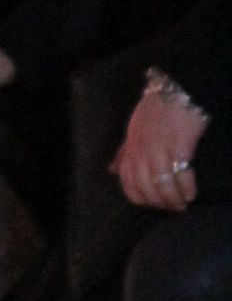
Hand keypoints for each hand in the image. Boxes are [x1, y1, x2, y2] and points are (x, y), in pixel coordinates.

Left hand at [116, 80, 205, 212]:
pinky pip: (181, 173)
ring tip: (182, 204)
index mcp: (130, 148)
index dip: (140, 197)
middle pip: (146, 186)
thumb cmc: (153, 111)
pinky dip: (186, 187)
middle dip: (159, 202)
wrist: (175, 91)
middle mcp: (142, 151)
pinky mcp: (180, 145)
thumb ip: (123, 152)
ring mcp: (160, 148)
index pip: (128, 182)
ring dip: (173, 198)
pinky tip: (191, 193)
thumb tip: (110, 171)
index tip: (152, 205)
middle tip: (171, 208)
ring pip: (162, 183)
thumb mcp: (132, 130)